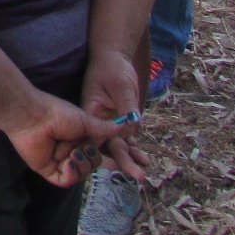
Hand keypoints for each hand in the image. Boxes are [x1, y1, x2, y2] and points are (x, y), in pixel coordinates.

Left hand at [4, 88, 128, 188]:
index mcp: (79, 139)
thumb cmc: (57, 113)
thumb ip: (104, 128)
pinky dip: (70, 174)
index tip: (109, 154)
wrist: (33, 116)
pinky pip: (65, 180)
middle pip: (91, 165)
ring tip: (72, 154)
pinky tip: (68, 163)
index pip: (97, 154)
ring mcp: (59, 162)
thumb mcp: (85, 121)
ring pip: (80, 174)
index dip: (103, 155)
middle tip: (82, 148)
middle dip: (90, 159)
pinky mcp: (48, 170)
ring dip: (80, 165)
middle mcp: (70, 151)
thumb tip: (125, 125)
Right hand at [81, 49, 151, 179]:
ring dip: (130, 159)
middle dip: (123, 162)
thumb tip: (133, 125)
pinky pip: (127, 139)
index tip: (120, 165)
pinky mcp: (120, 121)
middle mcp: (98, 122)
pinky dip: (134, 150)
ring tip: (143, 173)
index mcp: (91, 114)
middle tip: (138, 176)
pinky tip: (144, 160)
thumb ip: (126, 107)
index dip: (107, 153)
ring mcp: (109, 123)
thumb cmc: (112, 68)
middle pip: (109, 146)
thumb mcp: (120, 86)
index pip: (96, 138)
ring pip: (118, 146)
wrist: (114, 57)